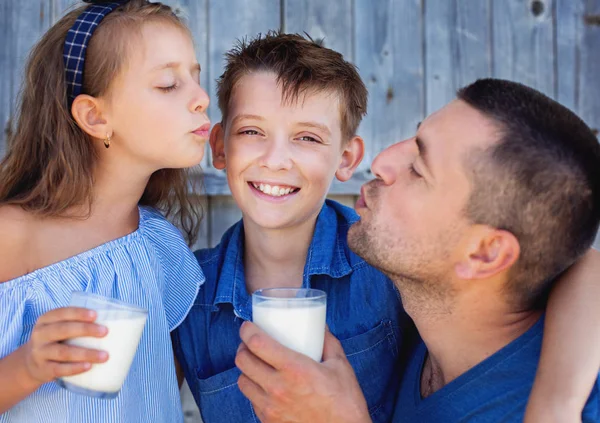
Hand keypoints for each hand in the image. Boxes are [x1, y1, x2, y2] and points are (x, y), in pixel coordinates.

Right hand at [20, 307, 108, 385]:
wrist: (31, 363)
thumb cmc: (56, 340)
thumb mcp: (59, 327)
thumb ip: (77, 323)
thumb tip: (115, 322)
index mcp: (46, 320)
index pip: (61, 313)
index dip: (78, 313)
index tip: (96, 315)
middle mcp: (41, 335)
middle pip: (63, 330)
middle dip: (85, 330)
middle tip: (105, 332)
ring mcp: (40, 353)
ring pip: (63, 352)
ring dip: (86, 353)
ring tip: (105, 356)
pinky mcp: (44, 369)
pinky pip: (59, 369)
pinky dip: (75, 368)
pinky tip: (88, 367)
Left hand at [235, 322, 371, 422]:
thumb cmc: (345, 404)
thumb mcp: (340, 366)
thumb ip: (328, 342)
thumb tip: (321, 326)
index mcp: (294, 369)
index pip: (257, 344)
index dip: (247, 331)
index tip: (248, 326)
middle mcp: (278, 388)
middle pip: (243, 361)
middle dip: (243, 347)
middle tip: (251, 343)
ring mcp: (271, 408)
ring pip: (242, 382)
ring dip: (246, 370)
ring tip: (256, 364)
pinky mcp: (269, 422)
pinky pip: (252, 401)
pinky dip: (255, 390)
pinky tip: (265, 385)